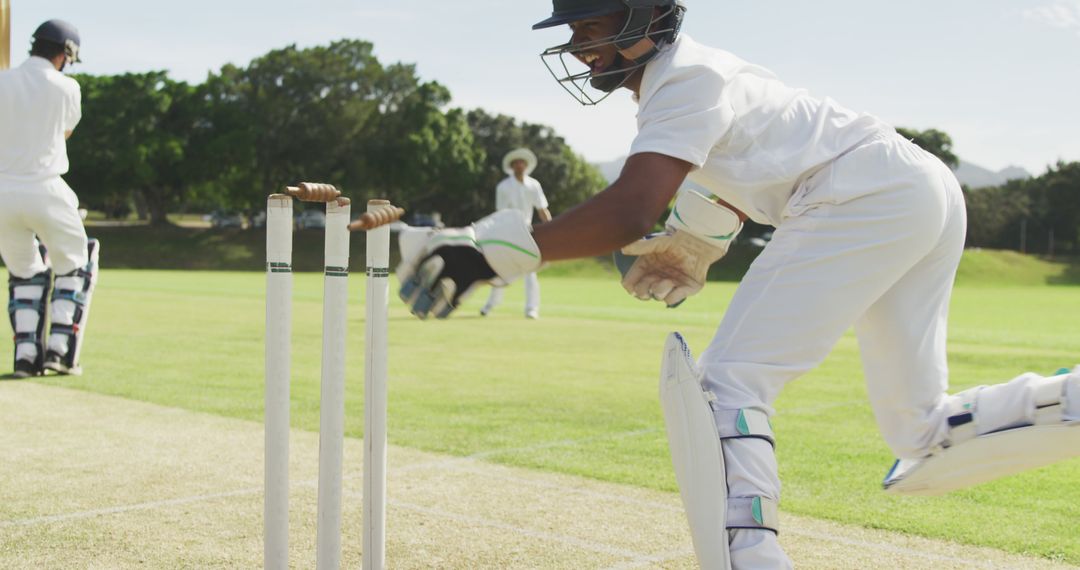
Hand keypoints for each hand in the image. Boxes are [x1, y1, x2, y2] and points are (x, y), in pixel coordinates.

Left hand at [397, 211, 540, 318]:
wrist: (495, 245)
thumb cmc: (467, 244)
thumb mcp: (447, 240)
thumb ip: (429, 252)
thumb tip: (408, 272)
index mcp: (434, 246)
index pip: (413, 268)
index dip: (407, 284)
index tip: (404, 294)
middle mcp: (442, 257)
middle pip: (422, 283)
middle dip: (415, 299)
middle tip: (411, 308)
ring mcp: (455, 269)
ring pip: (435, 294)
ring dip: (426, 308)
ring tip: (421, 315)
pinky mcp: (468, 280)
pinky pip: (452, 300)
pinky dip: (444, 310)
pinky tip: (439, 315)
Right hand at [618, 190, 741, 307]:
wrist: (699, 241)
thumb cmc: (676, 239)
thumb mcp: (657, 242)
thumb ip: (641, 247)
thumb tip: (623, 249)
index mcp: (646, 267)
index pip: (630, 284)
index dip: (630, 287)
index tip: (632, 284)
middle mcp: (656, 277)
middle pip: (642, 293)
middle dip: (644, 291)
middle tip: (651, 282)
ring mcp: (670, 284)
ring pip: (657, 297)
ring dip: (659, 290)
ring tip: (667, 280)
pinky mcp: (685, 290)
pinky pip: (673, 300)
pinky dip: (673, 295)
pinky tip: (675, 284)